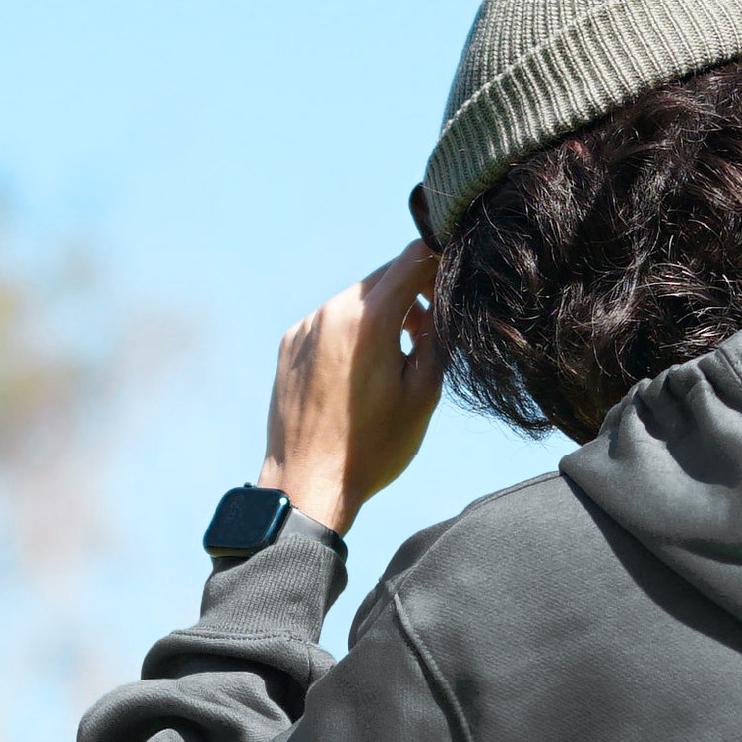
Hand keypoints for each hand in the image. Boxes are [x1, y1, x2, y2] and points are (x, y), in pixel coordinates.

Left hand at [259, 241, 440, 534]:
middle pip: (382, 278)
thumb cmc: (372, 448)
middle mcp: (332, 313)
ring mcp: (306, 327)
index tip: (452, 282)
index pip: (411, 258)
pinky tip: (361, 372)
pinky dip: (352, 332)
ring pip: (355, 300)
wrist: (308, 483)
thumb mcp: (423, 395)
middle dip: (410, 292)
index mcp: (370, 321)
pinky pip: (330, 322)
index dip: (439, 262)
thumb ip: (436, 339)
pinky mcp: (289, 345)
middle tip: (429, 331)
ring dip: (381, 315)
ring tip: (395, 357)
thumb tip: (438, 308)